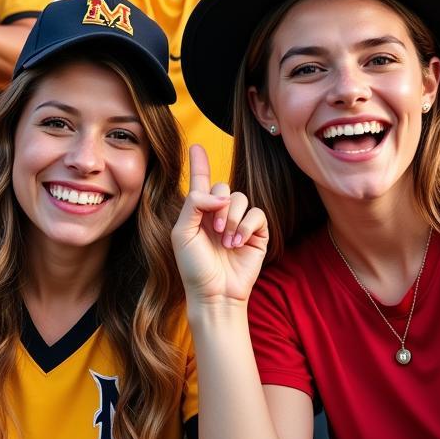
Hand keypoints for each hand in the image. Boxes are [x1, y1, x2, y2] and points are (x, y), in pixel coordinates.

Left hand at [172, 145, 268, 307]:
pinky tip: (238, 243)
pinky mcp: (257, 234)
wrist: (214, 292)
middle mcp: (219, 214)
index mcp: (198, 212)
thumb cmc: (193, 266)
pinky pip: (257, 214)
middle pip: (223, 186)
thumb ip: (194, 205)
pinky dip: (247, 226)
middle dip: (219, 206)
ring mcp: (239, 223)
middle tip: (215, 230)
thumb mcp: (182, 233)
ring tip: (226, 242)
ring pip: (241, 199)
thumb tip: (222, 195)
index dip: (199, 163)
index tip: (196, 146)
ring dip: (232, 219)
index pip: (200, 182)